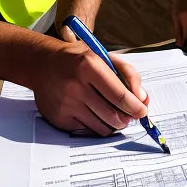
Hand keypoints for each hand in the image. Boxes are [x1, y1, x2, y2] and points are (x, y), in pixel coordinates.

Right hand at [30, 41, 148, 135]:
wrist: (44, 64)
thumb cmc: (80, 60)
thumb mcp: (105, 56)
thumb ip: (128, 74)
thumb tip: (142, 99)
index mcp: (89, 65)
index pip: (119, 95)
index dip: (135, 107)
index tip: (142, 111)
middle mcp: (75, 85)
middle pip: (112, 115)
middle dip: (126, 118)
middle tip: (129, 115)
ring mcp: (66, 104)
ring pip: (101, 127)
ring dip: (113, 124)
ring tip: (113, 114)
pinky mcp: (59, 118)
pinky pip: (87, 130)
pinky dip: (96, 125)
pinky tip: (94, 113)